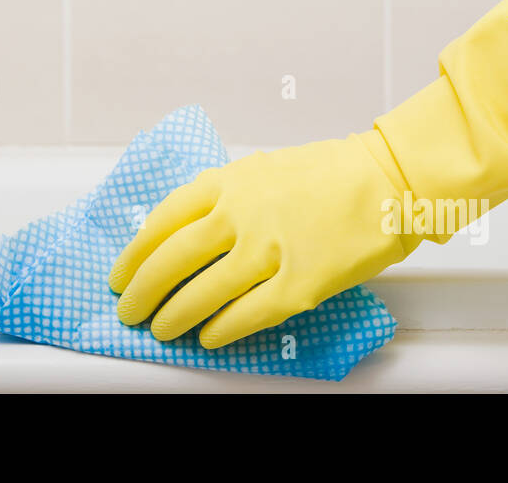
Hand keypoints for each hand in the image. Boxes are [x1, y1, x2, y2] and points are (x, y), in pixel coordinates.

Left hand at [108, 135, 416, 348]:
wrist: (387, 181)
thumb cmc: (328, 174)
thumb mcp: (260, 170)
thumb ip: (221, 197)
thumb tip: (183, 234)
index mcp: (227, 182)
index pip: (161, 222)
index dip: (134, 254)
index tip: (121, 273)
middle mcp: (240, 214)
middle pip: (172, 260)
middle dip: (142, 291)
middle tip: (129, 308)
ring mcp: (268, 250)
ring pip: (202, 293)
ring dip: (174, 315)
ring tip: (161, 328)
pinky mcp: (299, 284)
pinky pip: (246, 315)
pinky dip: (221, 330)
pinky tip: (208, 337)